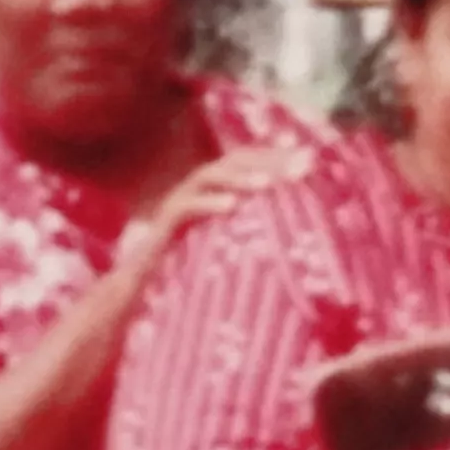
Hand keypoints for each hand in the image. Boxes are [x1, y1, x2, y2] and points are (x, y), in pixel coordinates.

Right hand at [115, 142, 310, 285]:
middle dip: (267, 160)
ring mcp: (177, 204)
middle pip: (233, 161)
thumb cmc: (188, 275)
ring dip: (239, 177)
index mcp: (215, 192)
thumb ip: (254, 236)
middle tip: (301, 166)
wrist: (138, 295)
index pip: (248, 162)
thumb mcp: (228, 251)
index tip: (311, 155)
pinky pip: (184, 207)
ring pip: (207, 176)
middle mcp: (197, 190)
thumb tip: (303, 238)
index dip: (276, 154)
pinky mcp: (162, 225)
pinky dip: (209, 203)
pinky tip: (232, 206)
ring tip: (268, 184)